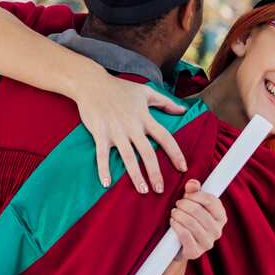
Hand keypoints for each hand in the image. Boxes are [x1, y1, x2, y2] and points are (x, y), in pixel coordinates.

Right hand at [72, 69, 188, 193]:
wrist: (92, 83)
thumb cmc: (120, 88)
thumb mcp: (146, 92)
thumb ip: (165, 102)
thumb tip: (183, 110)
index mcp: (145, 117)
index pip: (165, 137)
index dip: (175, 153)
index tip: (183, 168)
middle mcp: (132, 126)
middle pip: (147, 152)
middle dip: (155, 172)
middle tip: (160, 189)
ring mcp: (115, 131)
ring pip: (128, 157)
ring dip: (135, 175)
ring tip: (142, 190)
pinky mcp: (100, 134)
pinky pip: (102, 155)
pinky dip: (103, 169)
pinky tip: (106, 184)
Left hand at [169, 180, 226, 260]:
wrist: (179, 247)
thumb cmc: (189, 221)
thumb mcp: (193, 204)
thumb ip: (194, 191)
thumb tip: (192, 183)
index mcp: (221, 217)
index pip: (211, 201)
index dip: (196, 195)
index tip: (186, 194)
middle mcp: (217, 231)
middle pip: (199, 212)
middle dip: (184, 205)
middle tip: (177, 204)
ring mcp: (207, 243)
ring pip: (191, 223)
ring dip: (179, 215)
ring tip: (174, 212)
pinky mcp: (195, 252)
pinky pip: (185, 235)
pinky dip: (176, 226)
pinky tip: (173, 222)